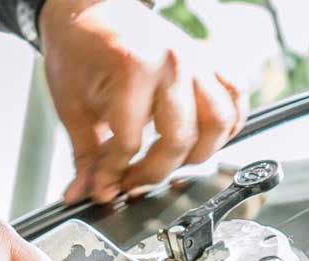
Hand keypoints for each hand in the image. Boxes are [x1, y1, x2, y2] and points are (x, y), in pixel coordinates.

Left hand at [39, 0, 247, 203]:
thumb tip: (85, 194)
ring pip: (218, 123)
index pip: (131, 144)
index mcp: (135, 69)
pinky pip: (235, 97)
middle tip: (132, 183)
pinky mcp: (209, 59)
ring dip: (196, 155)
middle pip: (180, 140)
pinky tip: (202, 141)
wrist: (91, 9)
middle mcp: (174, 63)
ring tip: (168, 165)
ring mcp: (197, 59)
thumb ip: (85, 156)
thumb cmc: (79, 51)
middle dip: (154, 174)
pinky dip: (227, 125)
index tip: (105, 189)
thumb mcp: (72, 109)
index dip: (114, 175)